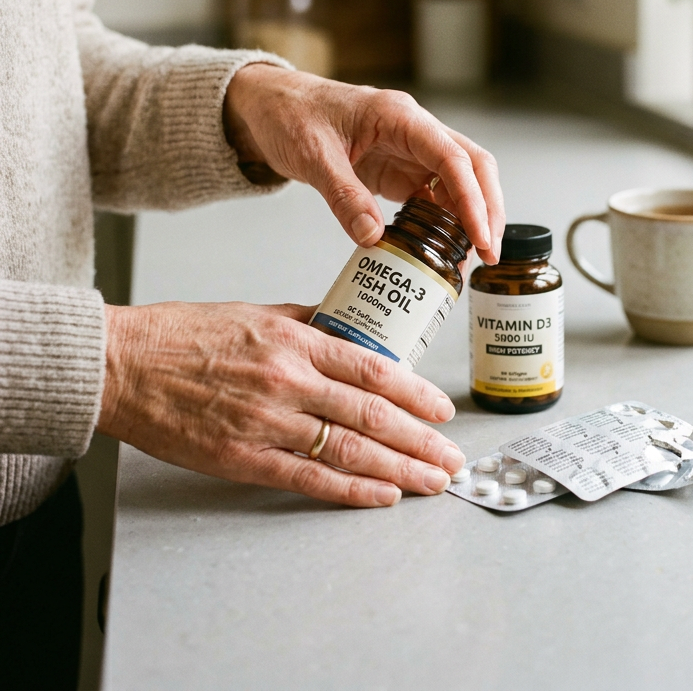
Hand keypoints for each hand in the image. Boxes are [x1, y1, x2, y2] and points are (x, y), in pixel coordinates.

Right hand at [98, 301, 466, 507]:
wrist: (124, 364)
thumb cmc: (185, 335)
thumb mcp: (257, 312)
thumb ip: (308, 324)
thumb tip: (351, 332)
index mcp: (295, 341)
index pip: (373, 368)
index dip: (415, 393)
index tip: (441, 410)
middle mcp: (288, 381)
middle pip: (372, 415)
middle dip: (421, 440)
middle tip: (452, 457)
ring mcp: (266, 422)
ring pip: (348, 450)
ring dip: (399, 469)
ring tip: (431, 481)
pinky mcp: (242, 458)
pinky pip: (307, 479)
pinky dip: (350, 490)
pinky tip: (382, 495)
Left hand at [224, 66, 504, 263]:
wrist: (269, 105)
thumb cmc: (289, 114)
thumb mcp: (312, 155)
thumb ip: (343, 196)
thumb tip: (373, 237)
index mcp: (399, 117)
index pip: (453, 158)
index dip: (472, 199)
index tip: (479, 236)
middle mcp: (414, 131)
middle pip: (472, 167)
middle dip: (487, 210)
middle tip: (489, 253)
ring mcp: (410, 150)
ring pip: (459, 182)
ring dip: (471, 217)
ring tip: (472, 257)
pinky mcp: (399, 168)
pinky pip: (434, 194)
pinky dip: (445, 220)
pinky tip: (444, 246)